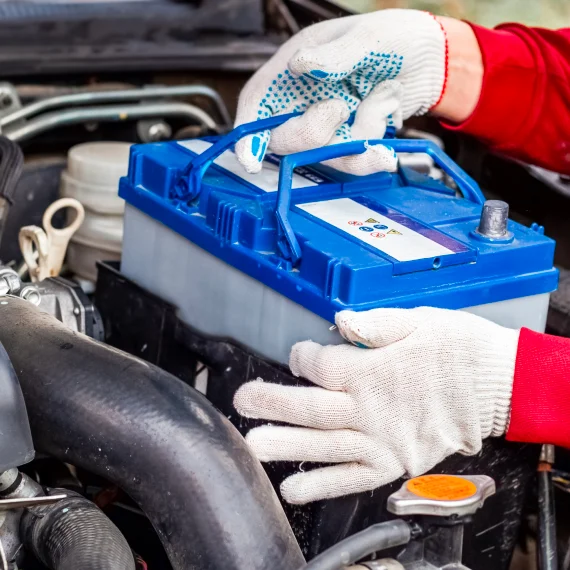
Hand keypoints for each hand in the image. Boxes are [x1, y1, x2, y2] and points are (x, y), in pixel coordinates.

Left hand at [234, 307, 518, 503]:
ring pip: (323, 445)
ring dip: (285, 445)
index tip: (299, 354)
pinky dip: (322, 485)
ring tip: (253, 444)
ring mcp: (380, 440)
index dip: (302, 357)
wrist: (498, 385)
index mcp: (372, 369)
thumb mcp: (419, 320)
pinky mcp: (393, 463)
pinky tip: (293, 489)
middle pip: (310, 406)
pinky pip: (352, 478)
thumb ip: (375, 323)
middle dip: (272, 401)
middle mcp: (370, 408)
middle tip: (242, 400)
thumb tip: (340, 319)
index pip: (319, 365)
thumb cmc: (458, 348)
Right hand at [235, 9, 446, 174]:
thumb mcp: (367, 37)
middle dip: (311, 132)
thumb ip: (334, 56)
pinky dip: (369, 157)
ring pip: (322, 156)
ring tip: (383, 99)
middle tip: (339, 106)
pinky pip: (351, 162)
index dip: (249, 132)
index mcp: (295, 69)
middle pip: (284, 138)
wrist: (433, 61)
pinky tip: (385, 153)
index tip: (250, 157)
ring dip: (357, 137)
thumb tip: (300, 66)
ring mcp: (328, 125)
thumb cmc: (396, 37)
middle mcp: (305, 102)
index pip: (258, 103)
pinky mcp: (350, 141)